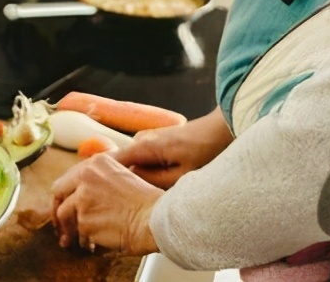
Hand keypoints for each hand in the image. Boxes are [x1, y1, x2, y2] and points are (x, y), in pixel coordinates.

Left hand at [51, 153, 162, 254]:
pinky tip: (93, 243)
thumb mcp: (122, 177)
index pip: (69, 176)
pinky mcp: (84, 219)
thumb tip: (83, 192)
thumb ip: (100, 179)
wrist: (154, 218)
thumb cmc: (146, 202)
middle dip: (58, 208)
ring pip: (64, 214)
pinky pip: (78, 232)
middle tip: (61, 222)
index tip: (66, 203)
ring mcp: (82, 198)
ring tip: (74, 239)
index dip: (66, 193)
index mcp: (97, 163)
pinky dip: (84, 239)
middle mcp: (86, 176)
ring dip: (69, 228)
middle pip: (58, 191)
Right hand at [113, 107, 232, 188]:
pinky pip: (146, 160)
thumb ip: (152, 181)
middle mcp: (142, 139)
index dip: (106, 179)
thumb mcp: (181, 176)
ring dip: (142, 178)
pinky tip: (166, 181)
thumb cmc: (207, 151)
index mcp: (144, 146)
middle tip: (140, 200)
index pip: (111, 162)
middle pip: (123, 166)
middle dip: (127, 182)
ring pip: (136, 164)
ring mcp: (149, 139)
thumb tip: (130, 185)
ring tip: (158, 191)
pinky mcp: (158, 141)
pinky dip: (152, 171)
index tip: (104, 195)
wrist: (224, 129)